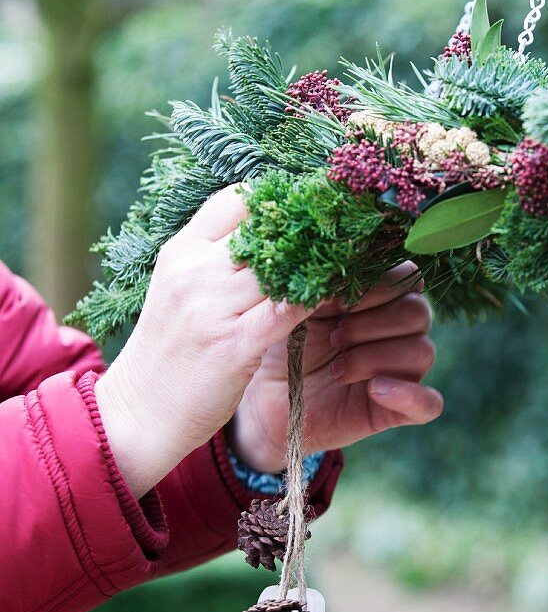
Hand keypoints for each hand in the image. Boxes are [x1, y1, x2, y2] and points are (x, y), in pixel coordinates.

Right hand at [96, 187, 307, 497]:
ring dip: (316, 262)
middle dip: (303, 227)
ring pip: (281, 265)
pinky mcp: (234, 345)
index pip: (234, 200)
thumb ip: (213, 259)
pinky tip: (332, 295)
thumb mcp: (178, 289)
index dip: (274, 200)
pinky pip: (287, 310)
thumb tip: (269, 233)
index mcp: (180, 251)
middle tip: (338, 227)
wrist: (140, 410)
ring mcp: (213, 307)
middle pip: (264, 227)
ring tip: (343, 259)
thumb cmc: (169, 349)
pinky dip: (314, 299)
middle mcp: (194, 272)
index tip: (302, 209)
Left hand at [228, 263, 443, 472]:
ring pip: (423, 351)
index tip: (337, 301)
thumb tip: (339, 273)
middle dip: (372, 323)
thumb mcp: (297, 308)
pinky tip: (374, 390)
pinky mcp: (398, 408)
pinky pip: (430, 403)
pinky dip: (409, 395)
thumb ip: (323, 285)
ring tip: (336, 370)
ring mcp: (400, 370)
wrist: (268, 400)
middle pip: (418, 312)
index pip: (406, 277)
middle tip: (333, 338)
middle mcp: (396, 331)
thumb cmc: (282, 345)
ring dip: (376, 358)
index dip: (377, 286)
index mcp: (377, 298)